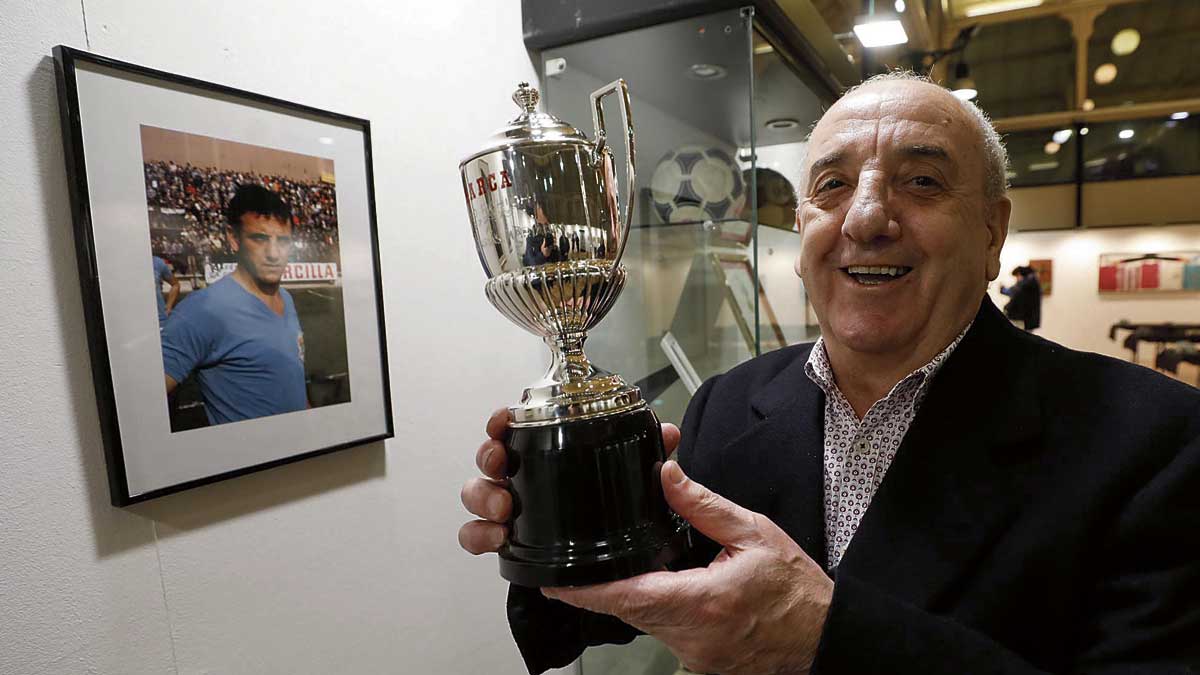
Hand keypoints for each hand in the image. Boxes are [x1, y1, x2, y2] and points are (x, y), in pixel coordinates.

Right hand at [457, 408, 682, 554]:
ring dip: (484, 497)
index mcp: (552, 455)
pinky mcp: (511, 542)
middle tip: (501, 466)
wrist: (628, 568)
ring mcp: (514, 510)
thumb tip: (666, 435)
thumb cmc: (620, 511)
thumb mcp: (641, 480)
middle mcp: (526, 479)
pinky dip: (481, 536)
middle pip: (491, 460)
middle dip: (489, 459)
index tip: (502, 421)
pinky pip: (482, 538)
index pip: (518, 429)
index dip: (503, 421)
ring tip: (504, 509)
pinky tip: (498, 538)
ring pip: (479, 496)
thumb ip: (651, 455)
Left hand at [542, 461, 832, 674]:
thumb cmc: (797, 590)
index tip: (554, 582)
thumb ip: (704, 505)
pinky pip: (664, 632)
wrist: (825, 636)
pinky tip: (669, 587)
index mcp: (702, 600)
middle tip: (584, 563)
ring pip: (644, 622)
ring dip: (632, 595)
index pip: (628, 596)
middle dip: (604, 586)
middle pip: (628, 609)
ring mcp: (694, 654)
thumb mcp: (754, 534)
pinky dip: (656, 609)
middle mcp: (692, 635)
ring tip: (632, 566)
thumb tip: (667, 476)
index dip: (586, 591)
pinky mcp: (700, 661)